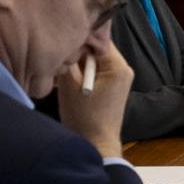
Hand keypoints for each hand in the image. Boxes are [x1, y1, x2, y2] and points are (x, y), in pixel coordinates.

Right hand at [57, 27, 130, 159]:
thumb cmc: (83, 118)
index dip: (78, 37)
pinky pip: (96, 71)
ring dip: (78, 64)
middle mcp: (123, 69)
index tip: (62, 42)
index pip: (98, 37)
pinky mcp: (113, 87)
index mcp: (118, 66)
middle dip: (77, 52)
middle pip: (96, 48)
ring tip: (63, 74)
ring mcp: (119, 78)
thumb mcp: (70, 85)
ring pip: (94, 60)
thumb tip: (67, 40)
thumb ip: (70, 59)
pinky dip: (82, 74)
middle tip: (61, 60)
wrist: (96, 146)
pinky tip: (69, 83)